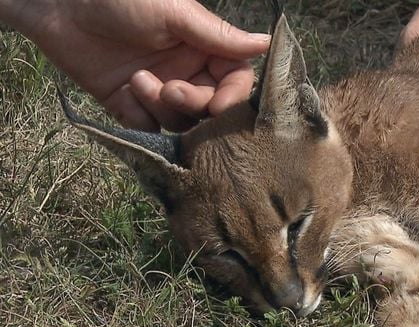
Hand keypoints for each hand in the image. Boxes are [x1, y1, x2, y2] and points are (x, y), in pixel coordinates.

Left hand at [2, 0, 269, 131]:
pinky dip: (141, 117)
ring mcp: (158, 89)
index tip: (219, 105)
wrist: (56, 3)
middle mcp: (186, 71)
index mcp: (203, 46)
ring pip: (181, 121)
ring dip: (163, 107)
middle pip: (210, 107)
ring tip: (138, 80)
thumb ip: (219, 36)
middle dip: (194, 104)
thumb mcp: (174, 12)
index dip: (233, 97)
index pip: (235, 80)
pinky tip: (125, 90)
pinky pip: (148, 128)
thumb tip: (267, 43)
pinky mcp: (128, 104)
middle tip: (170, 89)